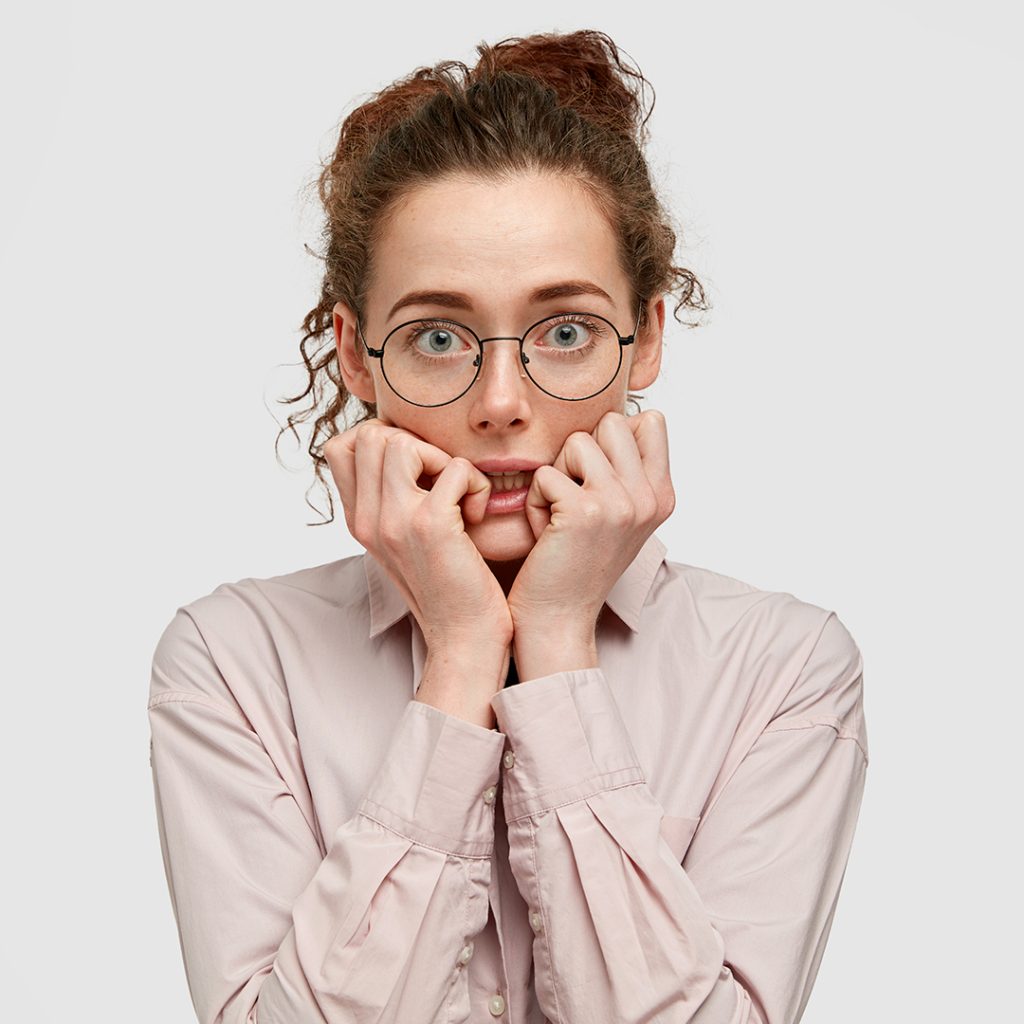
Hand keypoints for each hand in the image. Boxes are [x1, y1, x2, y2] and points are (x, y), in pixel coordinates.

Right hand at [324, 418, 513, 654]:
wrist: (465, 639)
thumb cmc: (447, 588)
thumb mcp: (403, 543)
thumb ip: (390, 502)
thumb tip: (400, 451)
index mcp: (358, 521)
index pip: (341, 446)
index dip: (383, 441)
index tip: (417, 471)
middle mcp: (368, 520)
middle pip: (368, 435)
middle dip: (414, 444)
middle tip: (440, 482)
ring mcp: (395, 522)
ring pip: (400, 442)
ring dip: (442, 459)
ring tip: (457, 496)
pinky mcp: (432, 526)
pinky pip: (455, 468)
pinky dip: (476, 483)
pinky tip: (477, 516)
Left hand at [507, 410, 674, 649]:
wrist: (559, 619)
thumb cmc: (577, 564)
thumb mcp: (619, 516)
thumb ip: (628, 470)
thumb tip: (623, 417)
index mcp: (663, 495)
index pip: (650, 421)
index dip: (611, 440)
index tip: (597, 482)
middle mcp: (650, 498)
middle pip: (612, 422)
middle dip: (581, 453)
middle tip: (574, 498)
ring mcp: (622, 503)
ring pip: (576, 441)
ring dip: (556, 475)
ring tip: (559, 515)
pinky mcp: (585, 511)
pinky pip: (545, 474)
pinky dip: (534, 502)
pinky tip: (544, 533)